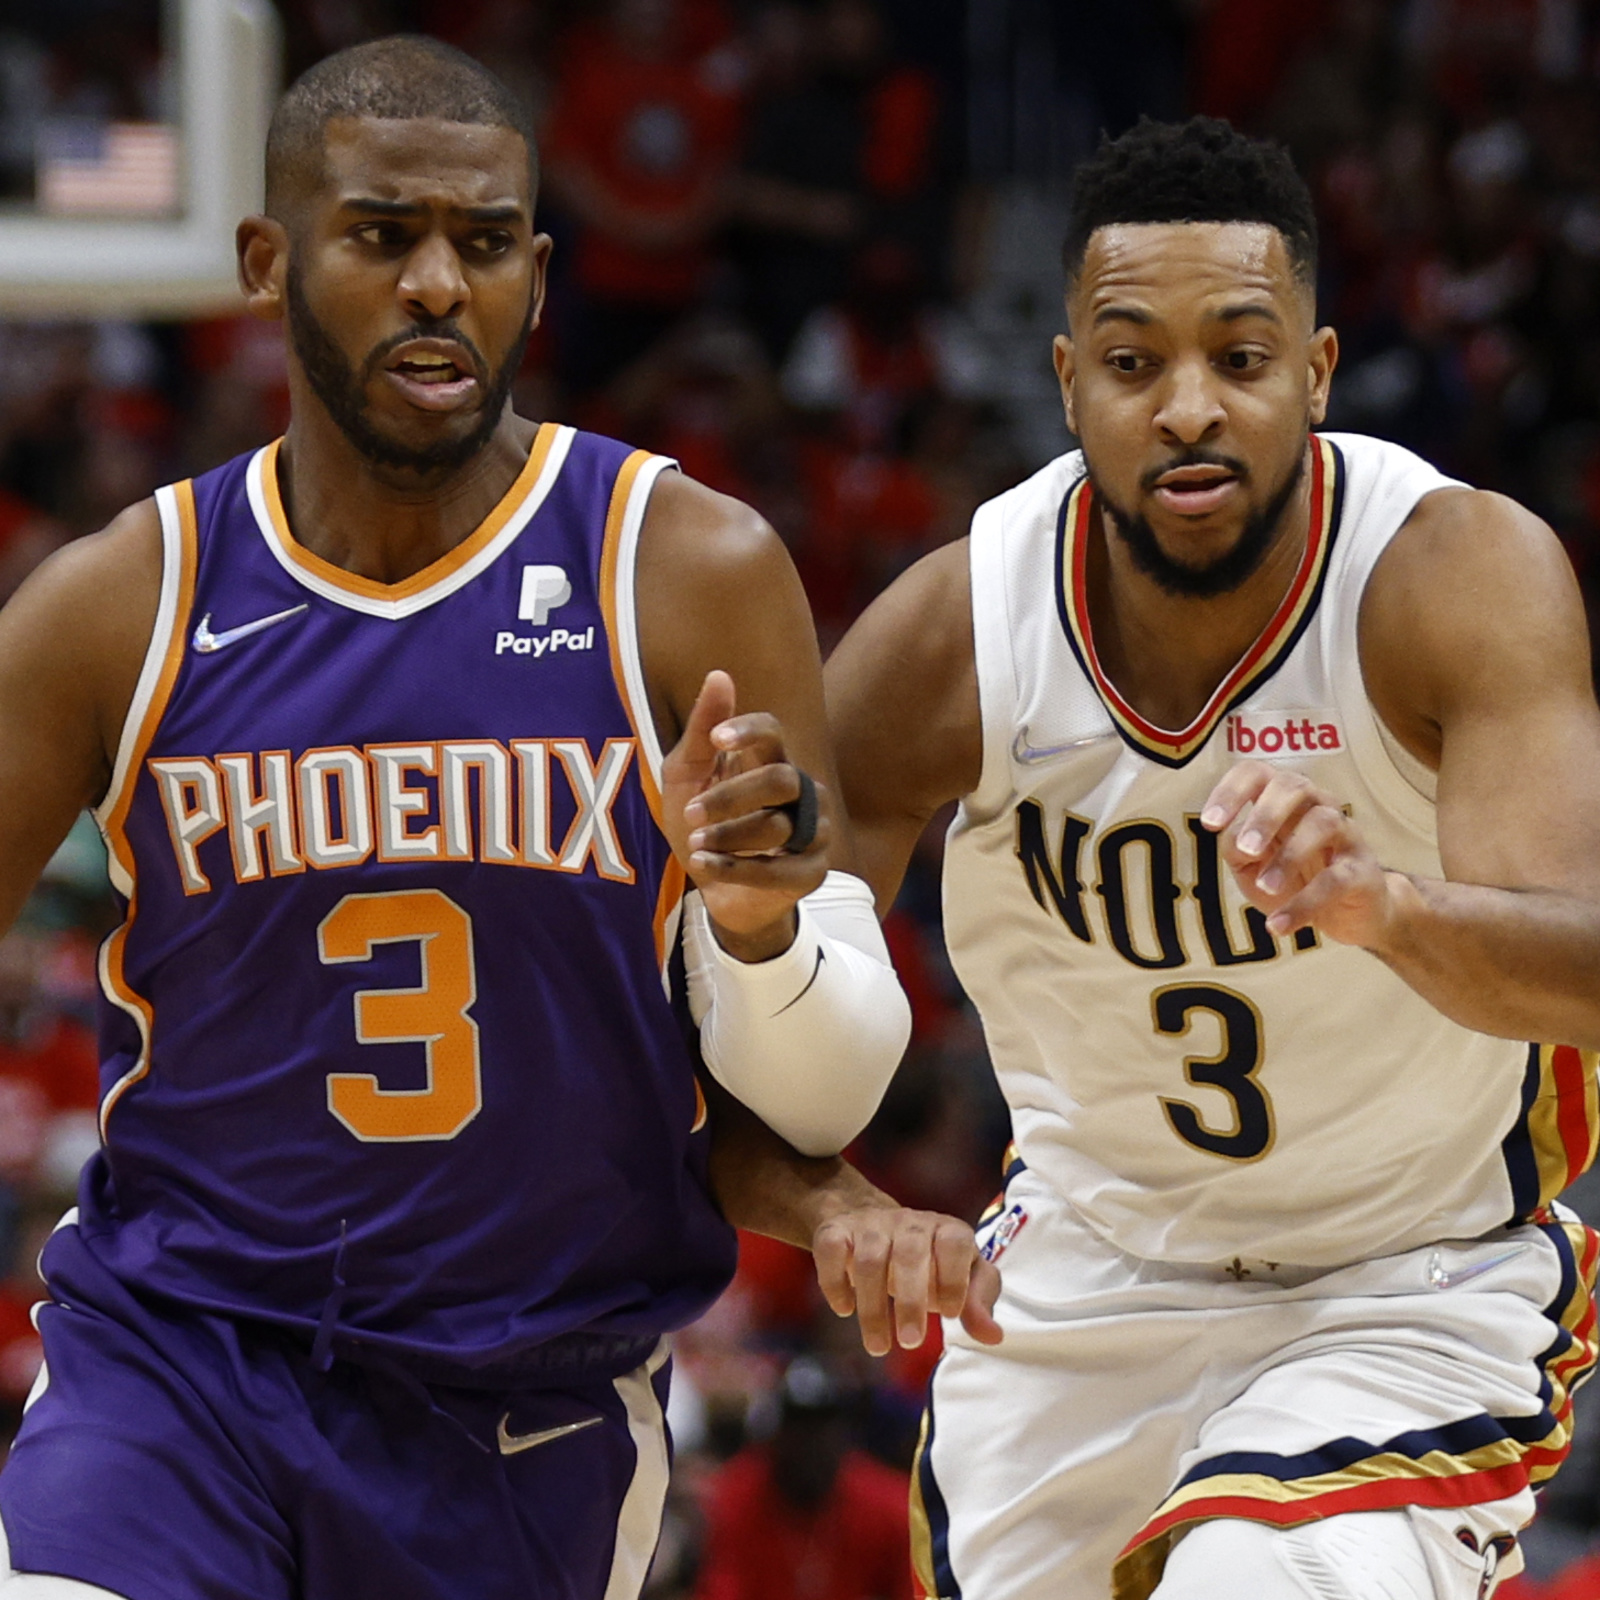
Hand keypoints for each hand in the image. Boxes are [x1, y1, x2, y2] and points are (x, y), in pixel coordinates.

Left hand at [661, 670, 829, 953]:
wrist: (715, 888)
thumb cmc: (704, 823)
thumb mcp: (687, 776)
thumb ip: (702, 730)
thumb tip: (719, 674)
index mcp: (771, 760)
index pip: (773, 731)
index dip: (749, 730)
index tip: (717, 739)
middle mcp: (803, 791)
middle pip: (780, 779)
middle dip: (731, 797)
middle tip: (692, 813)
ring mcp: (814, 832)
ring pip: (778, 827)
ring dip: (727, 837)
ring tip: (696, 845)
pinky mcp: (813, 872)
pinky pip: (778, 870)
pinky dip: (735, 869)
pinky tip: (704, 866)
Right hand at [812, 1204, 1002, 1356]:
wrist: (875, 1225)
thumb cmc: (929, 1261)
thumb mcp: (960, 1277)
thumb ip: (979, 1304)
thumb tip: (993, 1336)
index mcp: (945, 1230)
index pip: (954, 1242)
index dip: (953, 1277)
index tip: (948, 1314)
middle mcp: (909, 1222)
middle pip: (909, 1252)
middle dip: (909, 1300)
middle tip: (910, 1341)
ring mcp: (871, 1224)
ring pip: (869, 1258)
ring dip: (872, 1307)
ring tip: (878, 1346)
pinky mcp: (837, 1231)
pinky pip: (832, 1250)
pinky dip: (835, 1282)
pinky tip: (844, 1309)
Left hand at [1201, 760, 1401, 946]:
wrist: (1346, 914)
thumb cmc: (1290, 879)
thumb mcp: (1250, 867)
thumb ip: (1235, 849)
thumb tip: (1235, 841)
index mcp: (1281, 799)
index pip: (1256, 773)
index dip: (1231, 790)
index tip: (1209, 823)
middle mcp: (1315, 805)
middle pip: (1293, 786)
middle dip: (1266, 816)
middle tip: (1246, 850)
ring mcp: (1344, 833)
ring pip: (1322, 823)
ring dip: (1289, 856)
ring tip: (1266, 887)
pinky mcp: (1363, 869)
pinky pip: (1337, 879)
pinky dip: (1305, 903)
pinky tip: (1279, 925)